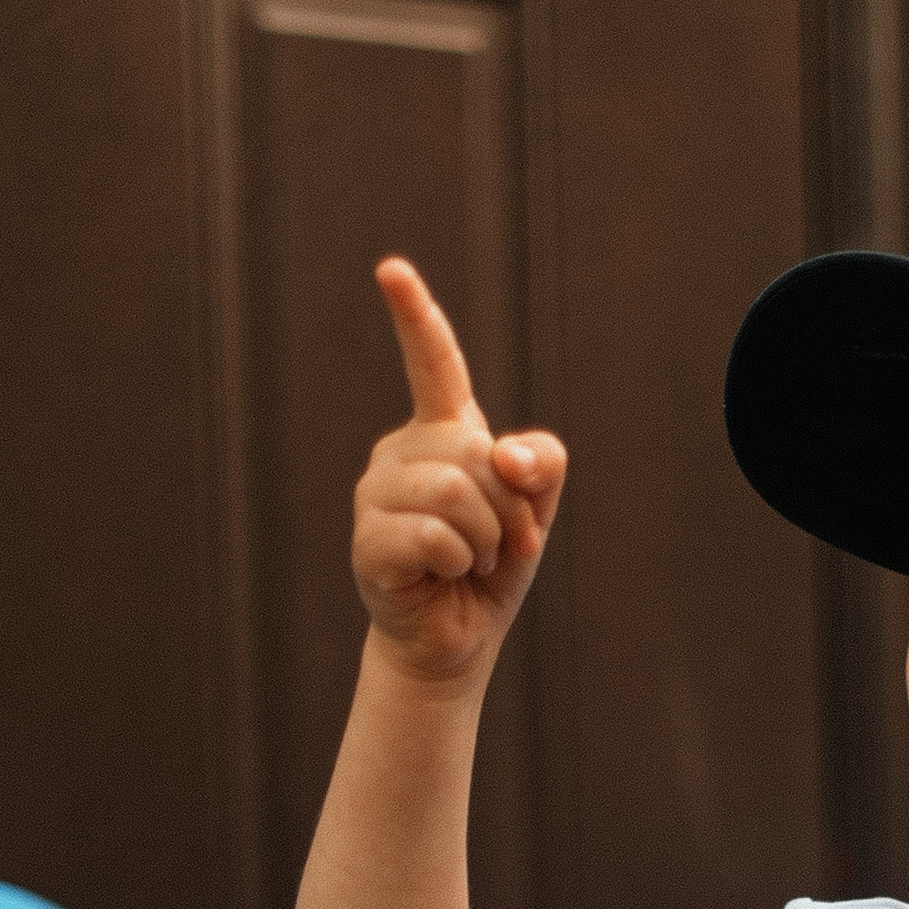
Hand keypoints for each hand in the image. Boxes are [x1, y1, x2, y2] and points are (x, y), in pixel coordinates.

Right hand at [352, 259, 566, 686]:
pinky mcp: (368, 541)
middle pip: (472, 451)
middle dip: (510, 507)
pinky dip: (457, 562)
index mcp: (442, 433)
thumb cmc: (491, 568)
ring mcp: (376, 493)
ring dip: (485, 537)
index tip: (391, 270)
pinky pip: (435, 536)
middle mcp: (402, 451)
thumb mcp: (534, 512)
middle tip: (501, 545)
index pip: (433, 365)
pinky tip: (443, 575)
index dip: (415, 317)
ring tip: (469, 561)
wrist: (455, 639)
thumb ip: (541, 466)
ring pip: (455, 491)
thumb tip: (511, 455)